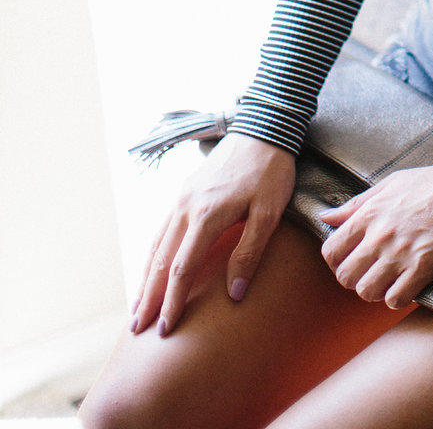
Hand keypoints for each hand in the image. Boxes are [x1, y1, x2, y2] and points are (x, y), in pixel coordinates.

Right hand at [132, 132, 295, 336]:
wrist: (263, 129)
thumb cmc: (270, 172)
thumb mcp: (269, 213)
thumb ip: (249, 252)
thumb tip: (233, 294)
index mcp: (206, 216)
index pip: (182, 269)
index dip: (172, 302)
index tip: (164, 330)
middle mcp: (186, 208)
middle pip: (161, 261)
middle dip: (148, 297)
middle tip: (136, 329)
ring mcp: (182, 198)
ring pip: (157, 245)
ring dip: (146, 277)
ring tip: (138, 305)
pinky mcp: (185, 192)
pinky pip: (162, 229)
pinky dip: (153, 254)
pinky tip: (152, 268)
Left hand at [319, 162, 432, 309]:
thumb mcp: (391, 183)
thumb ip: (357, 203)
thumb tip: (326, 217)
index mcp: (369, 213)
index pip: (331, 250)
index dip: (337, 260)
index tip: (350, 259)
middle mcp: (379, 235)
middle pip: (346, 277)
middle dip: (355, 278)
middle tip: (371, 272)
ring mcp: (400, 253)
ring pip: (367, 292)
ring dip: (376, 290)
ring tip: (389, 279)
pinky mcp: (423, 268)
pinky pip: (395, 299)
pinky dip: (398, 297)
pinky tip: (408, 284)